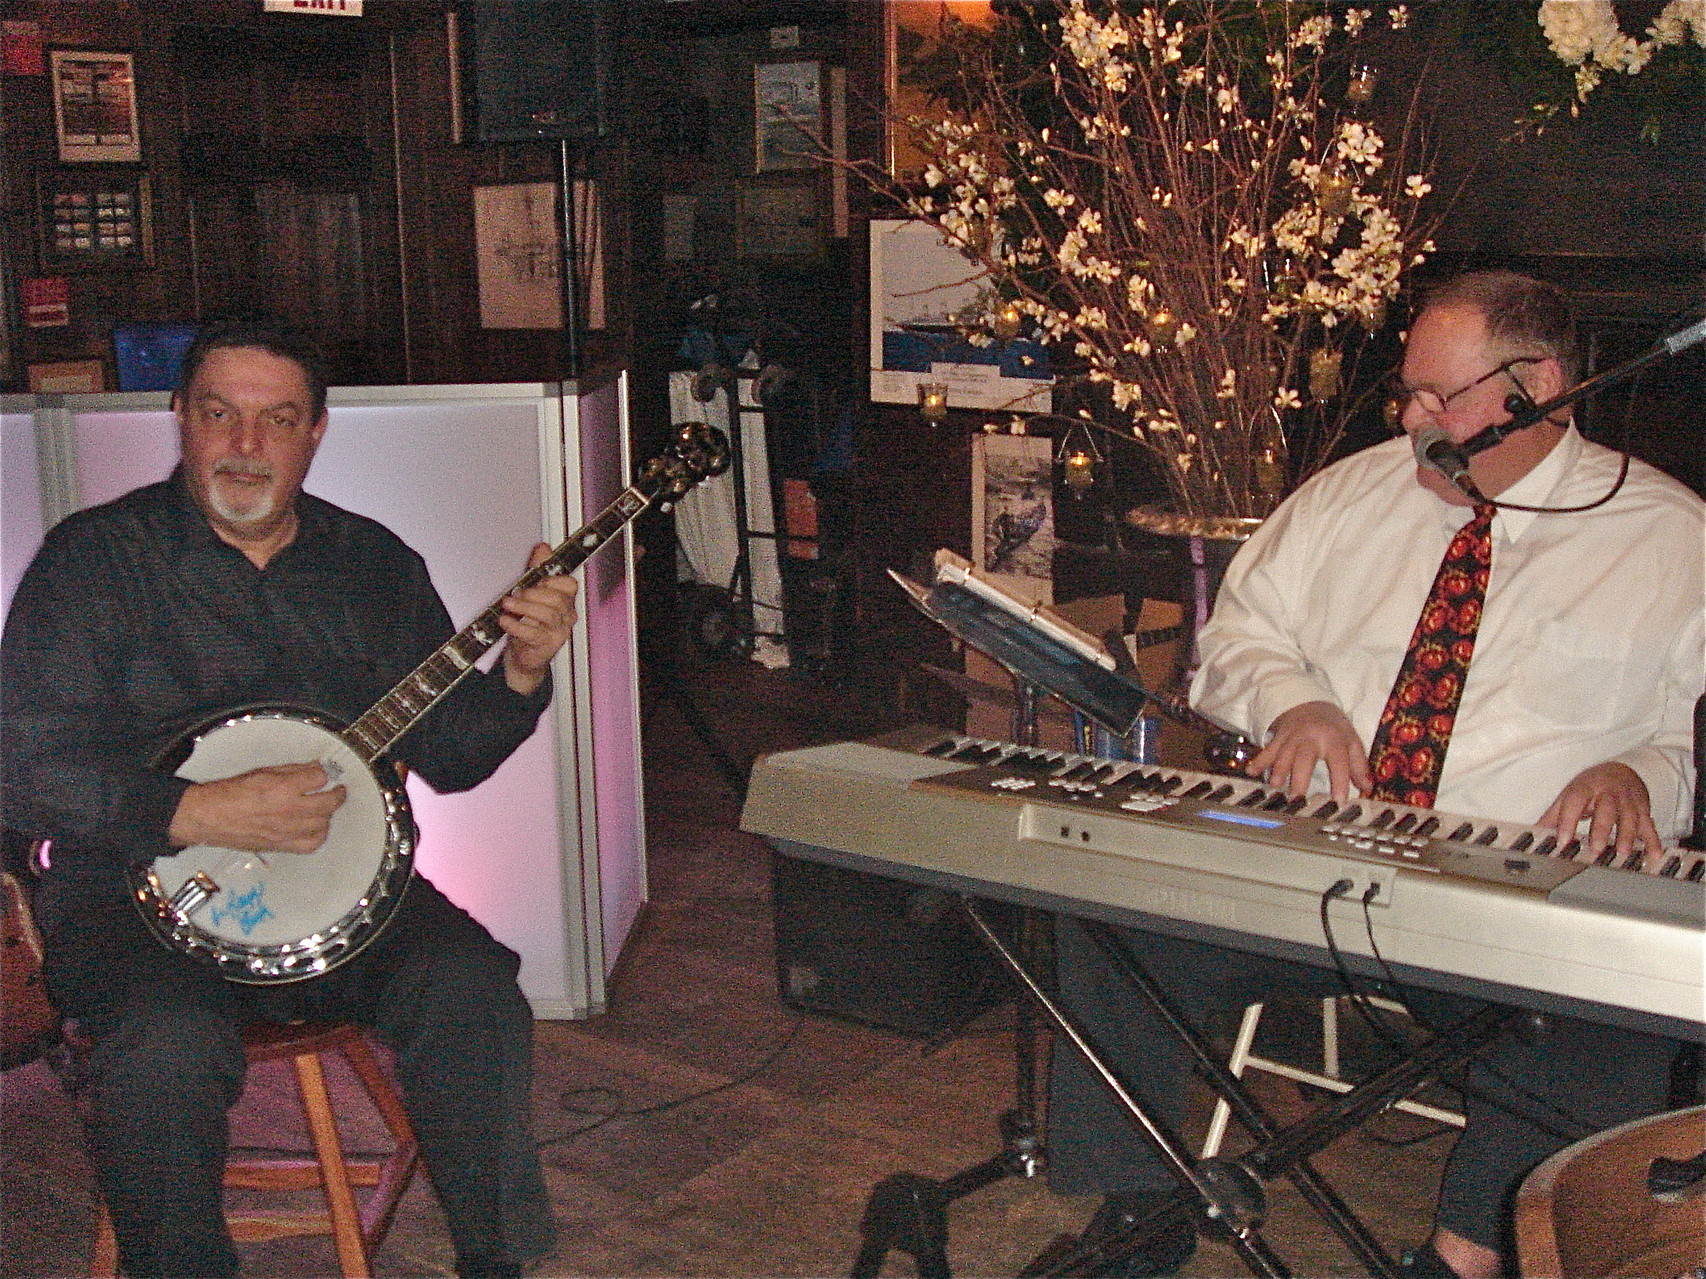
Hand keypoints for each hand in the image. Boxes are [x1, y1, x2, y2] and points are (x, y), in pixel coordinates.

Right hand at [169, 762, 345, 853]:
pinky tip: (316, 828)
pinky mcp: (281, 845)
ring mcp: (286, 831)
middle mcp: (288, 811)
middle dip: (337, 794)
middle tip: (338, 790)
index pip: (319, 778)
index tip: (324, 773)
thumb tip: (314, 768)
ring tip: (325, 808)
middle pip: (328, 803)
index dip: (324, 773)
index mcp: (282, 788)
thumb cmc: (229, 794)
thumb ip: (292, 771)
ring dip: (328, 814)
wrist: (208, 817)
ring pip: (323, 824)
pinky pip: (311, 844)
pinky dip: (318, 835)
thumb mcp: (263, 772)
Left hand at [500, 543, 579, 695]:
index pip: (569, 585)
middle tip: (515, 594)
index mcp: (566, 601)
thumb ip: (538, 570)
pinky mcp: (547, 646)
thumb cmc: (529, 624)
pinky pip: (533, 633)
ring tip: (508, 605)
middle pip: (557, 599)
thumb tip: (543, 547)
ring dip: (524, 607)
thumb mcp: (532, 594)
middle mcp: (566, 616)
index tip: (536, 579)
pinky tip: (505, 621)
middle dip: (533, 593)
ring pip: (548, 614)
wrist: (524, 656)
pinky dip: (516, 625)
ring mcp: (559, 632)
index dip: (552, 580)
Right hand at [1248, 700, 1370, 801]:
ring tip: (1276, 789)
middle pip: (1304, 758)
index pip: (1338, 762)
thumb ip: (1359, 764)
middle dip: (1299, 778)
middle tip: (1297, 800)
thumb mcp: (1351, 740)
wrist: (1308, 701)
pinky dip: (1259, 761)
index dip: (1339, 782)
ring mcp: (1292, 738)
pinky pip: (1267, 750)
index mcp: (1334, 739)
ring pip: (1283, 755)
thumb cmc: (1332, 726)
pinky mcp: (1278, 738)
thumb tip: (1367, 787)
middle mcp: (1311, 739)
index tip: (1338, 802)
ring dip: (1278, 772)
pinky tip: (1251, 772)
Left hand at [1539, 761, 1659, 864]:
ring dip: (1628, 835)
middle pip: (1606, 809)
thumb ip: (1554, 815)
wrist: (1622, 770)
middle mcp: (1608, 792)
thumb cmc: (1591, 786)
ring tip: (1623, 853)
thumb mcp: (1570, 795)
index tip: (1563, 840)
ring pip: (1630, 817)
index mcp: (1586, 787)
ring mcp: (1628, 800)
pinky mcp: (1643, 809)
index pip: (1575, 801)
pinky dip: (1653, 841)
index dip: (1569, 820)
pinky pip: (1649, 826)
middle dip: (1602, 829)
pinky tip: (1654, 856)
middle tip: (1596, 849)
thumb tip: (1535, 833)